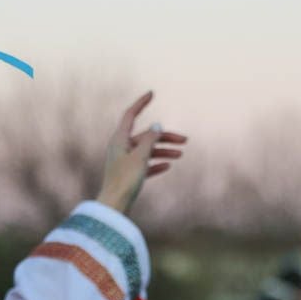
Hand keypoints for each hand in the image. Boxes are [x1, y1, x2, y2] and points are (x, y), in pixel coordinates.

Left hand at [95, 91, 186, 214]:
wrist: (115, 205)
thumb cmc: (125, 180)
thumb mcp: (140, 157)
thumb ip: (150, 140)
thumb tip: (157, 125)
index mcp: (119, 139)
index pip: (131, 115)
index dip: (141, 104)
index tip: (152, 94)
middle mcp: (121, 147)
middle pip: (146, 136)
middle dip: (165, 137)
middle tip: (185, 141)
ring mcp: (125, 161)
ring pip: (147, 151)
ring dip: (164, 152)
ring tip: (180, 156)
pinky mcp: (129, 174)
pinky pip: (145, 165)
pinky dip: (156, 164)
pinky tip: (168, 167)